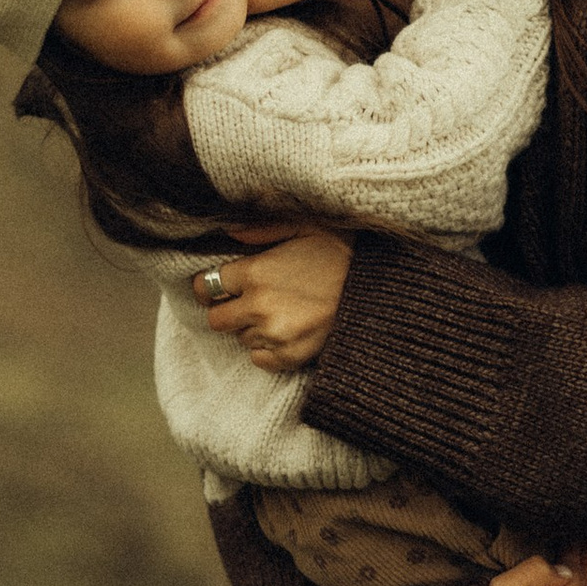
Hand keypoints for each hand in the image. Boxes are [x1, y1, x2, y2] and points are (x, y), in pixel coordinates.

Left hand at [199, 223, 353, 372]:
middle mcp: (258, 306)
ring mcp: (274, 335)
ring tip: (278, 313)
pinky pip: (259, 359)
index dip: (211, 285)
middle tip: (248, 302)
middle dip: (227, 309)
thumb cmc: (342, 253)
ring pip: (240, 338)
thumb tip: (229, 232)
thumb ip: (262, 228)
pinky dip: (267, 349)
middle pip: (216, 319)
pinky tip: (285, 332)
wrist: (380, 291)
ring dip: (251, 328)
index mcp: (255, 272)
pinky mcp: (290, 357)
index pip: (206, 286)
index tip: (221, 286)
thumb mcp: (304, 226)